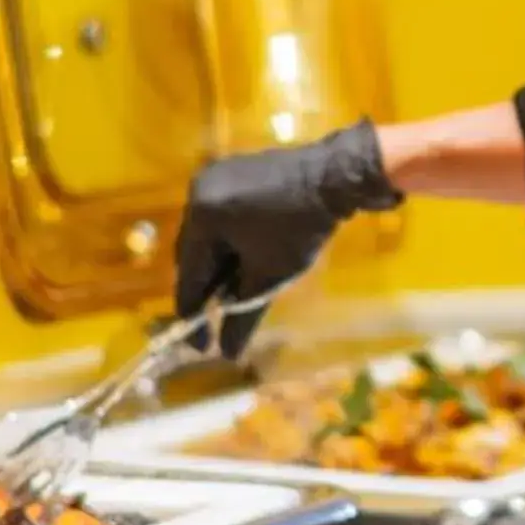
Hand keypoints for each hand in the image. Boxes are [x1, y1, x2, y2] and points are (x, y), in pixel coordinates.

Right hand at [175, 121, 401, 351]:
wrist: (334, 175)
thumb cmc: (301, 226)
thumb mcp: (271, 276)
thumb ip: (244, 315)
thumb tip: (227, 353)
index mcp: (202, 216)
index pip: (189, 275)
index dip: (193, 314)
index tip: (199, 346)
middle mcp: (197, 192)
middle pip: (192, 254)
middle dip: (205, 290)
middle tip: (215, 324)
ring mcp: (213, 178)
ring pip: (205, 236)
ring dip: (216, 266)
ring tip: (231, 295)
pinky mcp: (230, 172)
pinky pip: (218, 216)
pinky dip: (226, 242)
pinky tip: (241, 261)